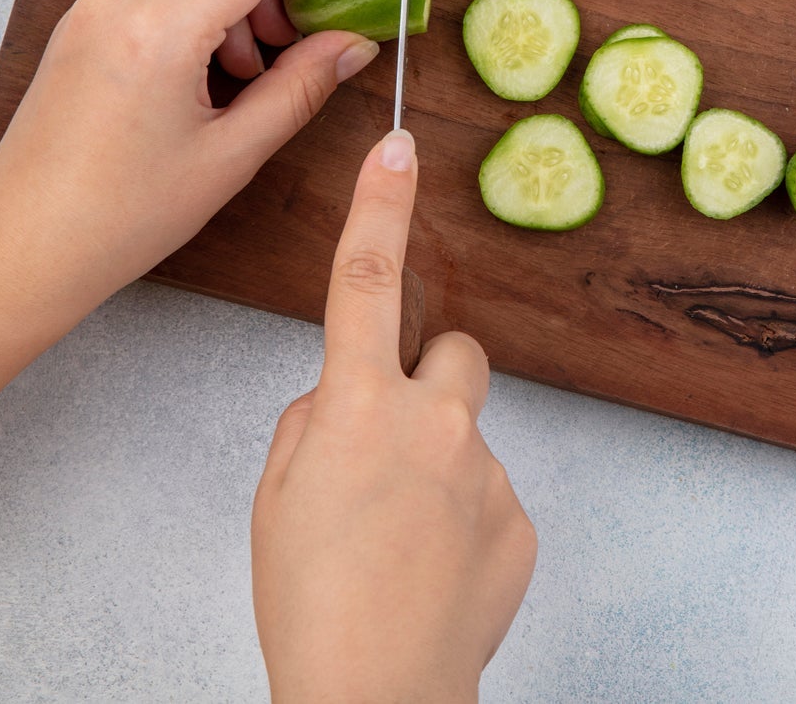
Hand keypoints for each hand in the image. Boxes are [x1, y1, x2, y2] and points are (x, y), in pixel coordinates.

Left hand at [0, 0, 379, 322]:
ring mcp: (91, 6)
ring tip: (264, 46)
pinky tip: (222, 51)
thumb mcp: (229, 157)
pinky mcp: (82, 21)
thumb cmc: (119, 218)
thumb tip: (351, 45)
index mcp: (155, 34)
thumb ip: (298, 89)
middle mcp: (115, 2)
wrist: (22, 248)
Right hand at [252, 130, 536, 703]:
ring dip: (442, 458)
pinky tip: (433, 568)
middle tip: (391, 446)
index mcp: (358, 405)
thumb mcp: (275, 497)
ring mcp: (487, 469)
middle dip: (428, 379)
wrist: (373, 700)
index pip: (364, 280)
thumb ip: (312, 420)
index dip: (378, 206)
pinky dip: (465, 517)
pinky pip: (491, 490)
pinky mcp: (520, 517)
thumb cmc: (310, 605)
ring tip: (403, 536)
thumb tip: (344, 399)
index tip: (397, 147)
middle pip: (453, 352)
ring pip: (468, 430)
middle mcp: (435, 421)